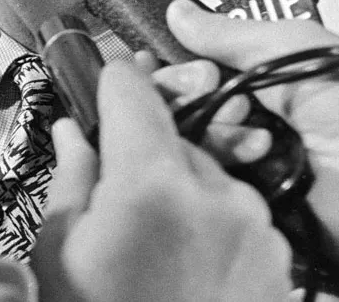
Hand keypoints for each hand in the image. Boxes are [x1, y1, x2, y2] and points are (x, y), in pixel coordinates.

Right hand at [34, 53, 291, 301]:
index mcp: (149, 183)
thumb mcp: (60, 250)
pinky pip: (239, 217)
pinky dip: (212, 228)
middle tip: (113, 194)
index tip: (100, 72)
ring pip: (209, 176)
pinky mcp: (278, 259)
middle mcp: (213, 193)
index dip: (111, 78)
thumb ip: (71, 178)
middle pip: (171, 137)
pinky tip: (186, 266)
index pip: (132, 92)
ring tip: (151, 246)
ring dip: (181, 192)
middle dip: (141, 154)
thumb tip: (71, 133)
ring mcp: (253, 226)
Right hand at [156, 0, 338, 299]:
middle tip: (209, 88)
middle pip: (181, 103)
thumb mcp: (295, 47)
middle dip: (186, 90)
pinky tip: (251, 155)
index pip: (195, 68)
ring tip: (250, 130)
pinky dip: (218, 164)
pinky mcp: (249, 201)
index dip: (177, 63)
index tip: (172, 58)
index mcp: (269, 79)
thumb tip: (178, 10)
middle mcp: (254, 119)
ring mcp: (249, 163)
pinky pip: (205, 180)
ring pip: (186, 141)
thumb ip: (231, 32)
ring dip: (210, 128)